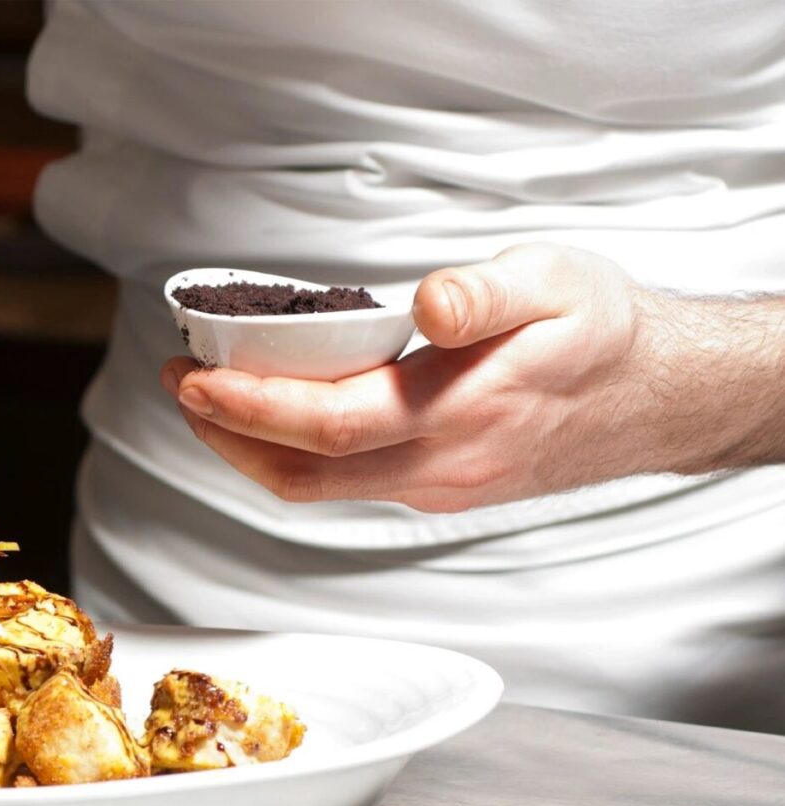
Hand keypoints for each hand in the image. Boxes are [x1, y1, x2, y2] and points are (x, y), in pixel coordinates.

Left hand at [161, 243, 773, 512]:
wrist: (655, 397)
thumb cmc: (602, 331)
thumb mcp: (559, 282)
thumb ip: (490, 292)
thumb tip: (429, 301)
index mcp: (466, 412)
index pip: (333, 425)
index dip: (254, 408)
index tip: (196, 381)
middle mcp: (444, 466)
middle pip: (305, 474)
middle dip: (227, 434)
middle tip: (183, 382)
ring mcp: (438, 488)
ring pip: (319, 488)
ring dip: (253, 449)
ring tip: (210, 396)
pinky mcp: (436, 490)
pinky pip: (344, 485)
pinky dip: (292, 454)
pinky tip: (273, 415)